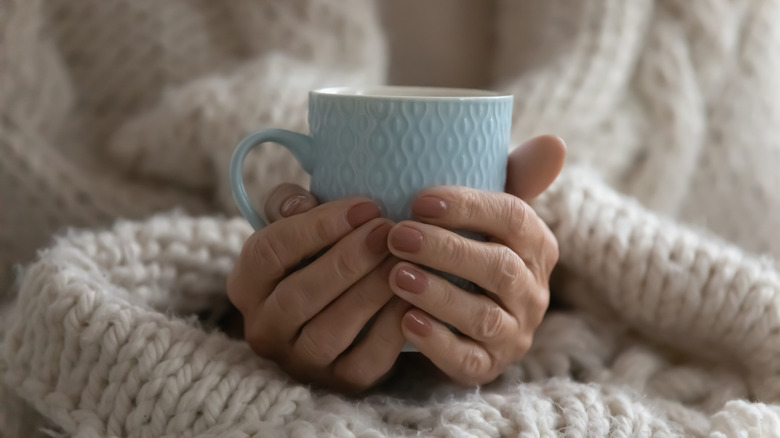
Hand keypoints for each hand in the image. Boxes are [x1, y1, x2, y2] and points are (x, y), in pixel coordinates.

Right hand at [227, 184, 407, 391]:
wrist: (343, 309)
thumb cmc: (318, 255)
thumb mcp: (297, 224)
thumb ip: (290, 204)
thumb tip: (300, 203)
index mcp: (246, 285)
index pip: (269, 252)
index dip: (317, 226)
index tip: (365, 206)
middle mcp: (264, 329)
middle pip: (299, 295)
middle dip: (348, 260)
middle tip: (388, 232)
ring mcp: (300, 362)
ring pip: (330, 331)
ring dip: (370, 291)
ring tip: (403, 260)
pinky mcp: (340, 383)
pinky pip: (366, 360)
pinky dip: (391, 326)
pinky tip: (413, 296)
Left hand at [386, 135, 565, 384]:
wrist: (461, 313)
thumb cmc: (471, 246)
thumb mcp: (488, 212)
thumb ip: (516, 175)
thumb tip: (555, 142)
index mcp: (536, 245)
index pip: (514, 218)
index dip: (469, 207)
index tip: (420, 199)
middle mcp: (533, 291)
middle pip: (498, 268)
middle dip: (446, 250)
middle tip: (397, 235)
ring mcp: (514, 332)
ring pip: (484, 317)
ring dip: (439, 294)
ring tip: (395, 275)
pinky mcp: (489, 365)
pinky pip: (468, 361)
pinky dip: (436, 342)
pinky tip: (404, 321)